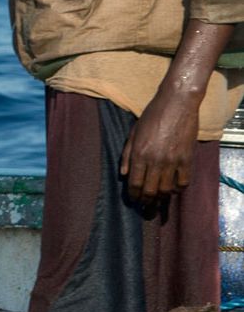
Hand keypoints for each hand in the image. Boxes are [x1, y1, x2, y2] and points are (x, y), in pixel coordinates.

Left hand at [119, 87, 199, 203]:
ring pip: (166, 189)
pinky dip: (178, 189)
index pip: (135, 183)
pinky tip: (173, 189)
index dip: (133, 195)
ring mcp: (173, 161)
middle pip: (150, 190)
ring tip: (157, 201)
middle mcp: (156, 160)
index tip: (133, 200)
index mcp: (140, 153)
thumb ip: (127, 155)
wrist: (176, 105)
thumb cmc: (152, 116)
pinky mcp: (187, 159)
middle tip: (145, 206)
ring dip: (161, 198)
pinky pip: (183, 182)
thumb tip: (124, 174)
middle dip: (146, 201)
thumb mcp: (133, 133)